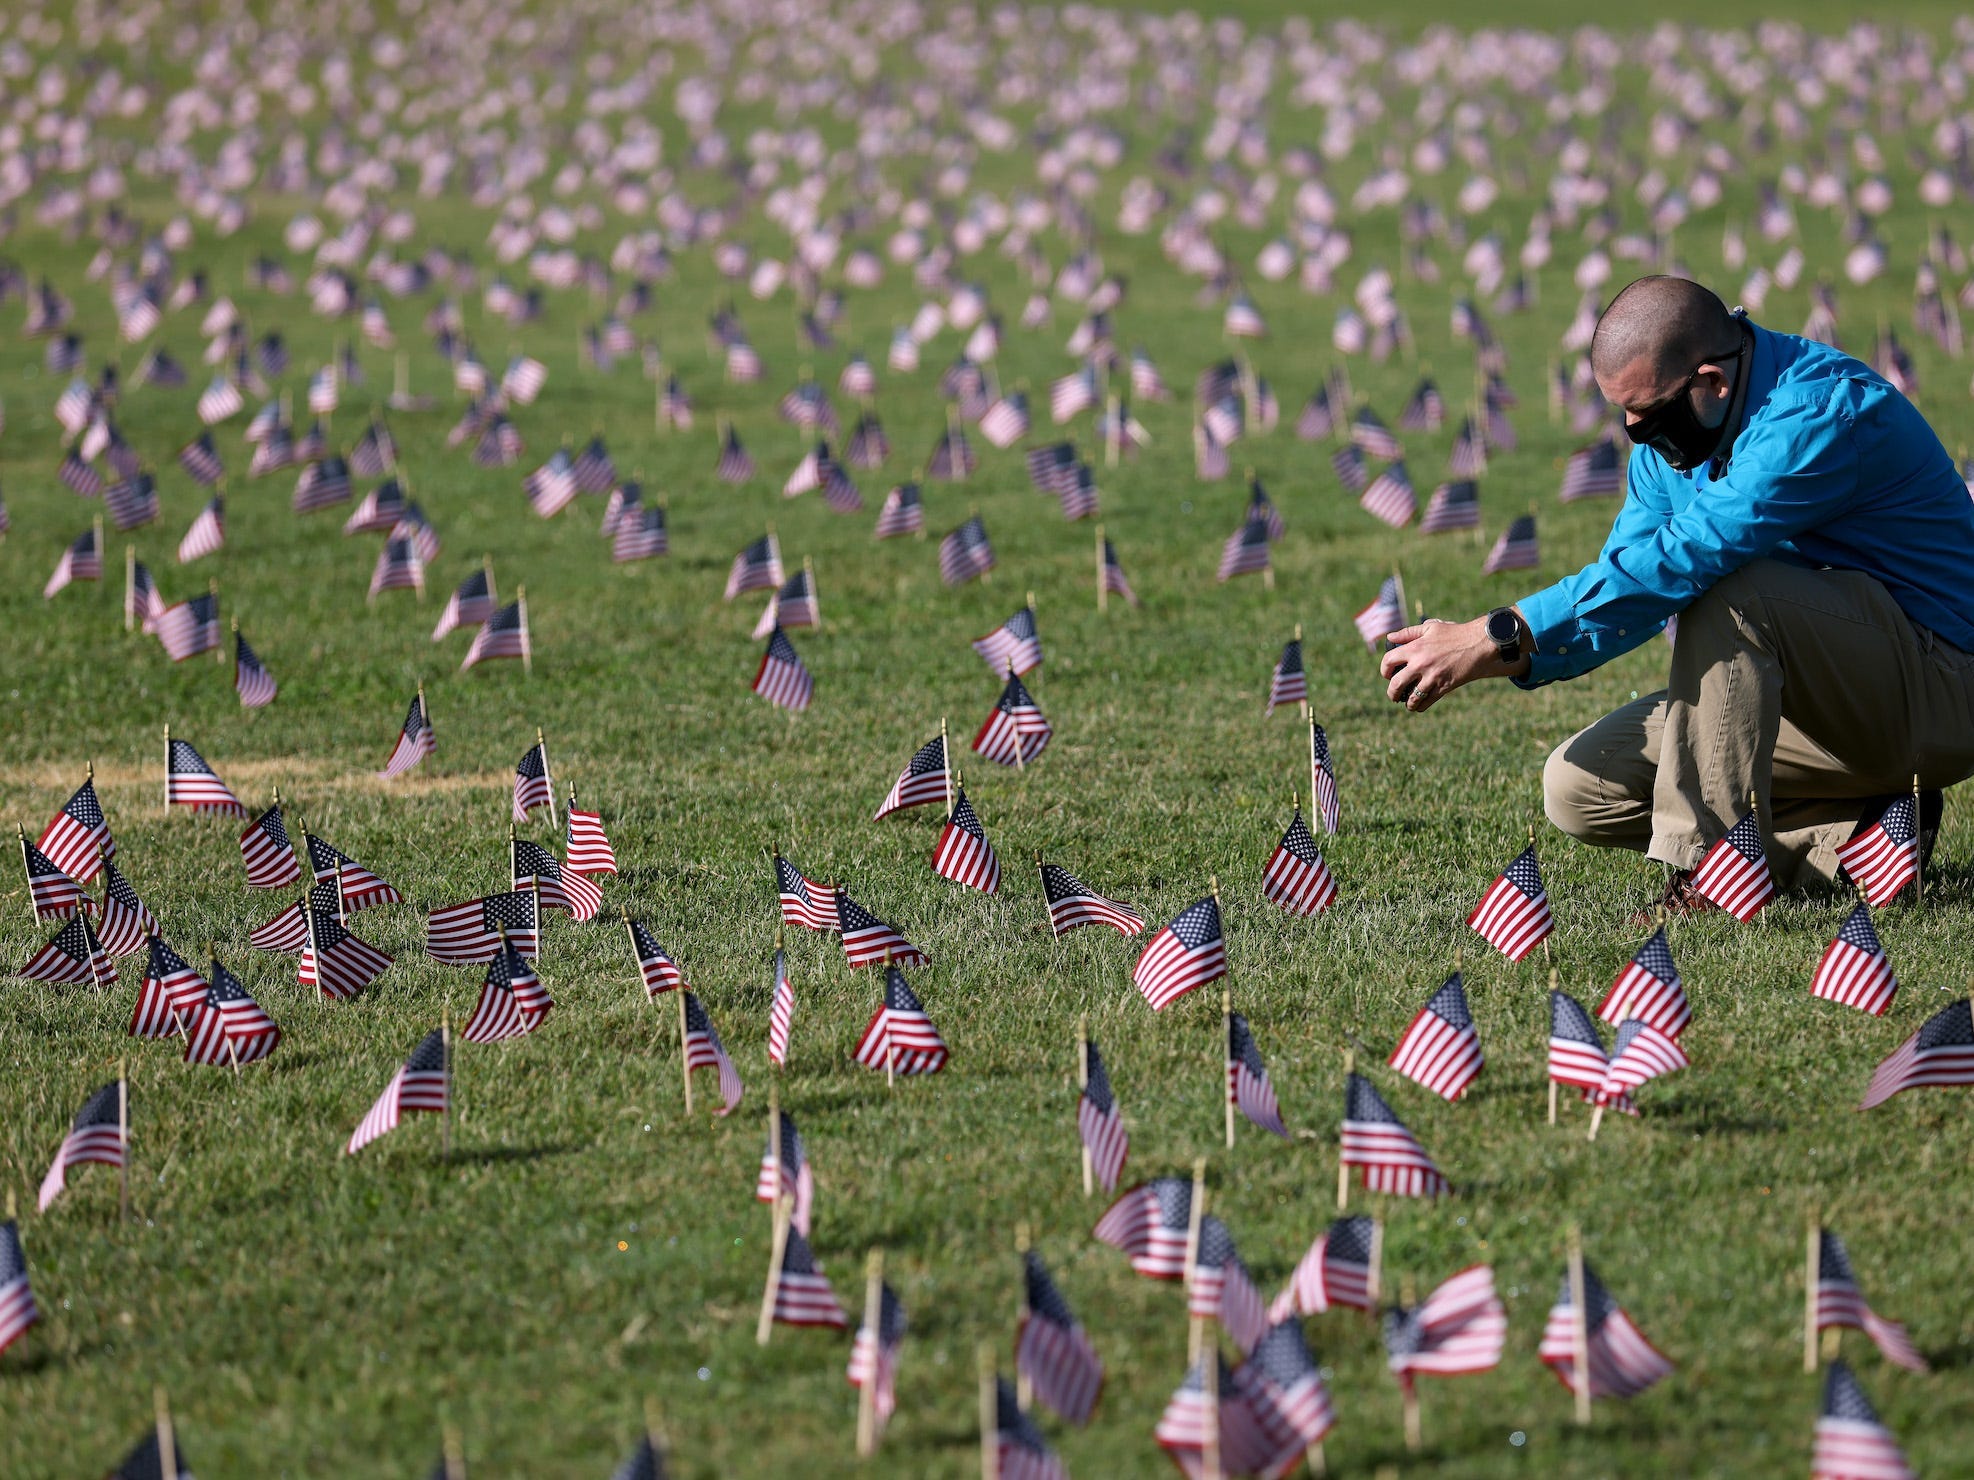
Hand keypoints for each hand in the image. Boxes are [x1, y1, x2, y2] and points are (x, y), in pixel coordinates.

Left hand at [1379, 615, 1530, 711]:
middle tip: (1393, 694)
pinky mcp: (1444, 687)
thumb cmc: (1455, 633)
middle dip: (1391, 692)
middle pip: (1396, 684)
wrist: (1478, 644)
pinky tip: (1418, 705)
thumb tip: (1390, 638)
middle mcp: (1420, 664)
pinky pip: (1427, 702)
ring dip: (1406, 703)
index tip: (1387, 674)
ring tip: (1406, 702)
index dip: (1384, 670)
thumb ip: (1408, 633)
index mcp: (1414, 648)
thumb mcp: (1430, 627)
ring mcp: (1432, 677)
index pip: (1388, 661)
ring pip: (1411, 698)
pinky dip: (1420, 706)